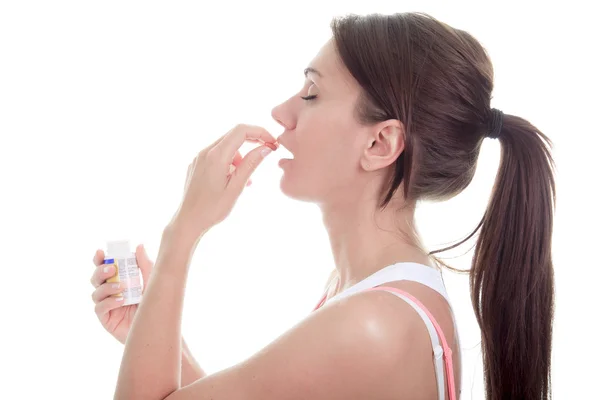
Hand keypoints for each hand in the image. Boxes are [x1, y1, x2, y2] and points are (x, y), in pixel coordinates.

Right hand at [90, 244, 153, 343]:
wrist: (157, 326)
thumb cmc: (154, 303)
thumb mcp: (151, 281)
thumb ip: (144, 264)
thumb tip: (139, 246)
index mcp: (119, 280)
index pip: (104, 268)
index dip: (99, 259)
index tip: (100, 252)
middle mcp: (110, 292)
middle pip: (95, 279)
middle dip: (100, 271)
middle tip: (112, 269)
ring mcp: (107, 306)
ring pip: (96, 293)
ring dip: (106, 287)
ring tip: (121, 287)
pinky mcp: (106, 319)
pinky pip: (99, 308)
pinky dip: (108, 302)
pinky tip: (120, 301)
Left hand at [169, 124, 277, 240]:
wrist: (188, 221)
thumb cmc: (212, 209)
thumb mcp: (236, 187)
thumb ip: (251, 165)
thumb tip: (266, 148)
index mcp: (216, 156)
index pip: (241, 131)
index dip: (260, 132)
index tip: (272, 143)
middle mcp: (205, 152)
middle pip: (233, 135)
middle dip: (253, 141)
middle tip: (268, 152)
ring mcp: (199, 157)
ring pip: (226, 146)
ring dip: (241, 155)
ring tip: (246, 179)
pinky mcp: (197, 164)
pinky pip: (217, 155)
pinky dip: (230, 161)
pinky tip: (233, 180)